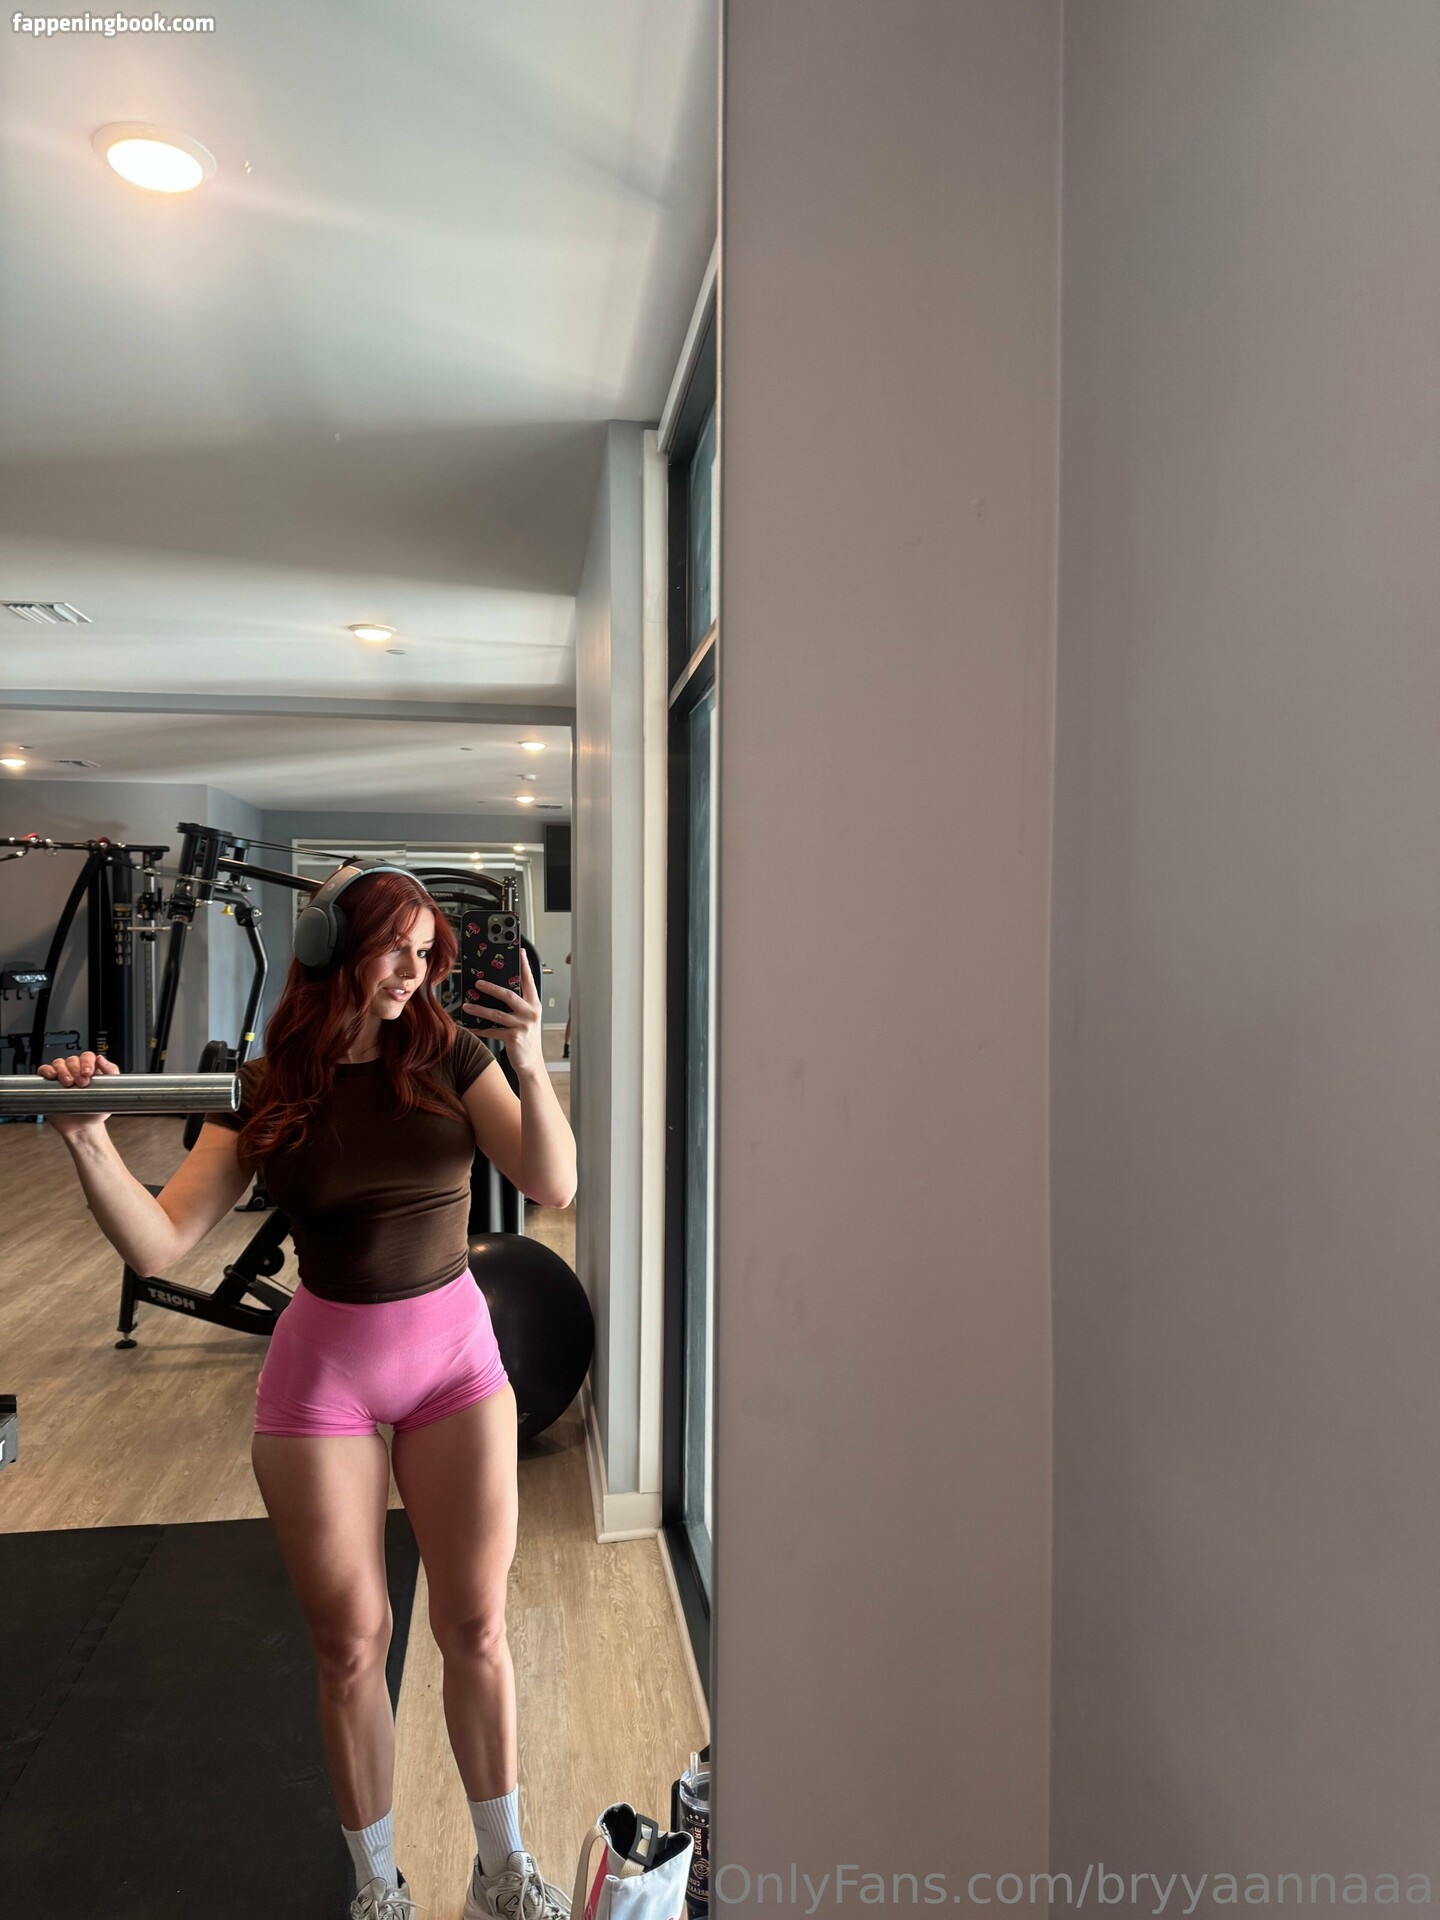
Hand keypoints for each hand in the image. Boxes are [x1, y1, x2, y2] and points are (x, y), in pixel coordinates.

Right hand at [37, 1051, 120, 1136]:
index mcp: (90, 1070)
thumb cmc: (97, 1110)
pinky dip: (46, 1070)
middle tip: (81, 1083)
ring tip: (68, 1083)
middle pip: (72, 1059)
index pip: (86, 1056)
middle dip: (76, 1069)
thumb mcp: (112, 1091)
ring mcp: (61, 1077)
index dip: (86, 1061)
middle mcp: (75, 1071)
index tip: (87, 1073)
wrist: (83, 1128)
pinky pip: (44, 1071)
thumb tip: (101, 1058)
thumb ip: (111, 1072)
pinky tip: (52, 1076)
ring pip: (58, 1063)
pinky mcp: (48, 1085)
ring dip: (62, 1070)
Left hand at [457, 949, 544, 1073]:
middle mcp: (530, 1013)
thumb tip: (496, 990)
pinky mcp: (514, 1038)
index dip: (524, 966)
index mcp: (534, 1005)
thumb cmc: (526, 1038)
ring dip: (479, 1010)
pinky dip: (479, 1029)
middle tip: (478, 982)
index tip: (520, 952)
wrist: (531, 1063)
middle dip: (491, 988)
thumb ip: (518, 1005)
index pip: (529, 981)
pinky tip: (470, 1027)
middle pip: (508, 995)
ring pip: (497, 1014)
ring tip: (466, 1006)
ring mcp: (523, 1026)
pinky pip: (492, 1031)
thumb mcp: (526, 1018)